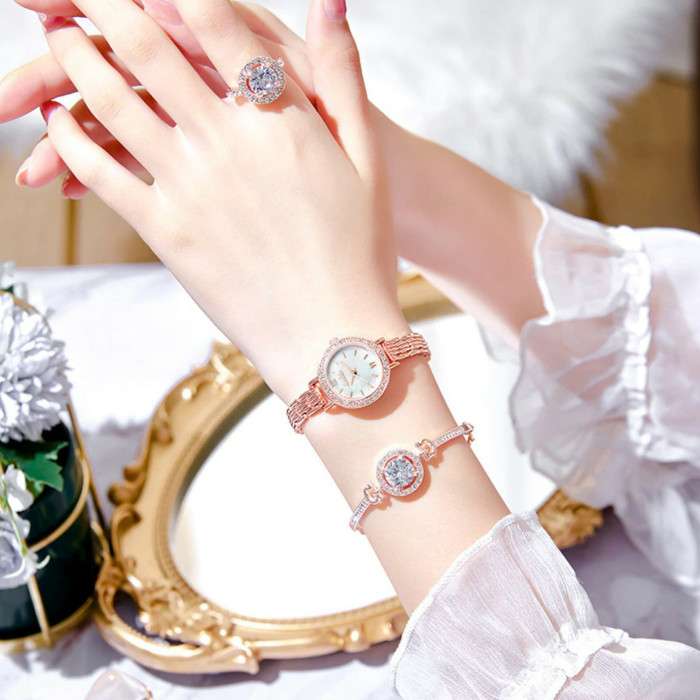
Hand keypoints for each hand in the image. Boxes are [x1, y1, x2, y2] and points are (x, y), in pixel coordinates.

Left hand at [31, 0, 406, 401]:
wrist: (335, 338)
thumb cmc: (360, 252)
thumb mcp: (367, 159)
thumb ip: (344, 76)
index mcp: (280, 119)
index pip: (212, 21)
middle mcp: (227, 144)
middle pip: (146, 49)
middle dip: (104, 4)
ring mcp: (190, 189)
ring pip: (112, 104)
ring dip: (73, 61)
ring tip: (55, 34)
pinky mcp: (166, 234)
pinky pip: (101, 174)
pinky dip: (68, 141)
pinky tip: (55, 122)